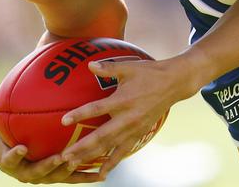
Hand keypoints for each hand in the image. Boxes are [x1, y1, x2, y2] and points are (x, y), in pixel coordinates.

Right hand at [0, 96, 105, 183]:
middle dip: (48, 166)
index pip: (9, 160)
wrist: (17, 159)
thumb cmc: (5, 140)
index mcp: (9, 161)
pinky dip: (87, 176)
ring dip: (69, 171)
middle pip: (36, 173)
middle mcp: (26, 173)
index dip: (15, 156)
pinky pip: (74, 178)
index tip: (22, 147)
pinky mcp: (59, 177)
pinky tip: (103, 172)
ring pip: (57, 177)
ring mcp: (44, 177)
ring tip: (80, 161)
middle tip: (58, 157)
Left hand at [59, 57, 195, 176]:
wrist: (174, 84)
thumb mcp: (129, 67)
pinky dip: (112, 162)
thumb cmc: (149, 73)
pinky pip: (123, 151)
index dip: (80, 114)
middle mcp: (128, 118)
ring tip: (74, 166)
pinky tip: (101, 173)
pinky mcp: (139, 134)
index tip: (64, 121)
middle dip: (82, 148)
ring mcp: (134, 129)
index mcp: (123, 100)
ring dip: (92, 157)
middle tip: (64, 157)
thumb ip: (108, 68)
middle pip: (101, 137)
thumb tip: (89, 65)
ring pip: (110, 147)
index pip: (97, 109)